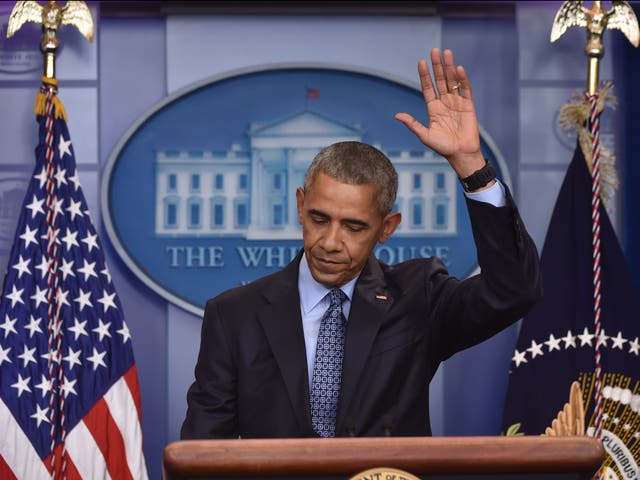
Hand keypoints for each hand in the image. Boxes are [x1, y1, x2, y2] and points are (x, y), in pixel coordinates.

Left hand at [396, 48, 484, 178]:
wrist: (461, 154)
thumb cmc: (442, 147)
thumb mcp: (425, 135)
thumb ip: (412, 124)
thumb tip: (397, 115)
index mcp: (433, 108)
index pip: (428, 87)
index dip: (424, 75)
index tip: (420, 62)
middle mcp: (445, 102)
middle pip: (440, 80)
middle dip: (437, 66)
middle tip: (434, 50)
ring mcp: (457, 103)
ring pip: (452, 81)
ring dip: (449, 67)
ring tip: (446, 53)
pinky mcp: (469, 105)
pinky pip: (466, 90)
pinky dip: (463, 80)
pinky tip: (459, 69)